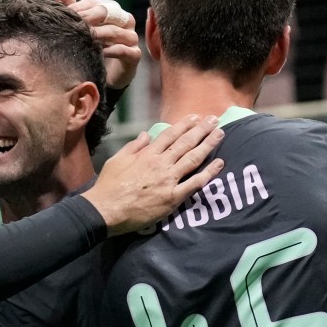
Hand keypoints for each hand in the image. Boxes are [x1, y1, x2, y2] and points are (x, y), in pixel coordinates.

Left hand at [53, 0, 140, 95]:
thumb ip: (73, 9)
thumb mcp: (82, 27)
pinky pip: (126, 50)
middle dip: (90, 18)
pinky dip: (112, 50)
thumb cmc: (94, 47)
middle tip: (75, 25)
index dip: (81, 8)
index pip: (97, 4)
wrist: (106, 75)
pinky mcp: (134, 56)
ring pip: (117, 31)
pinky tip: (99, 53)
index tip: (66, 14)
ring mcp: (132, 38)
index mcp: (114, 11)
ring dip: (100, 34)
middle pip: (110, 13)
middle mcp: (126, 21)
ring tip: (85, 38)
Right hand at [82, 117, 224, 234]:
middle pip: (185, 143)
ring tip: (220, 134)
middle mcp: (161, 164)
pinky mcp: (172, 198)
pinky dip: (208, 173)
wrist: (107, 209)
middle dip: (201, 130)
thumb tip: (146, 135)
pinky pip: (194, 184)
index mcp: (147, 154)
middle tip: (215, 120)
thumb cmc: (109, 186)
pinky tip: (220, 164)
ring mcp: (168, 180)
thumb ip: (134, 146)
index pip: (170, 135)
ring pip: (193, 158)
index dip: (184, 125)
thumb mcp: (117, 159)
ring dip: (208, 145)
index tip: (196, 117)